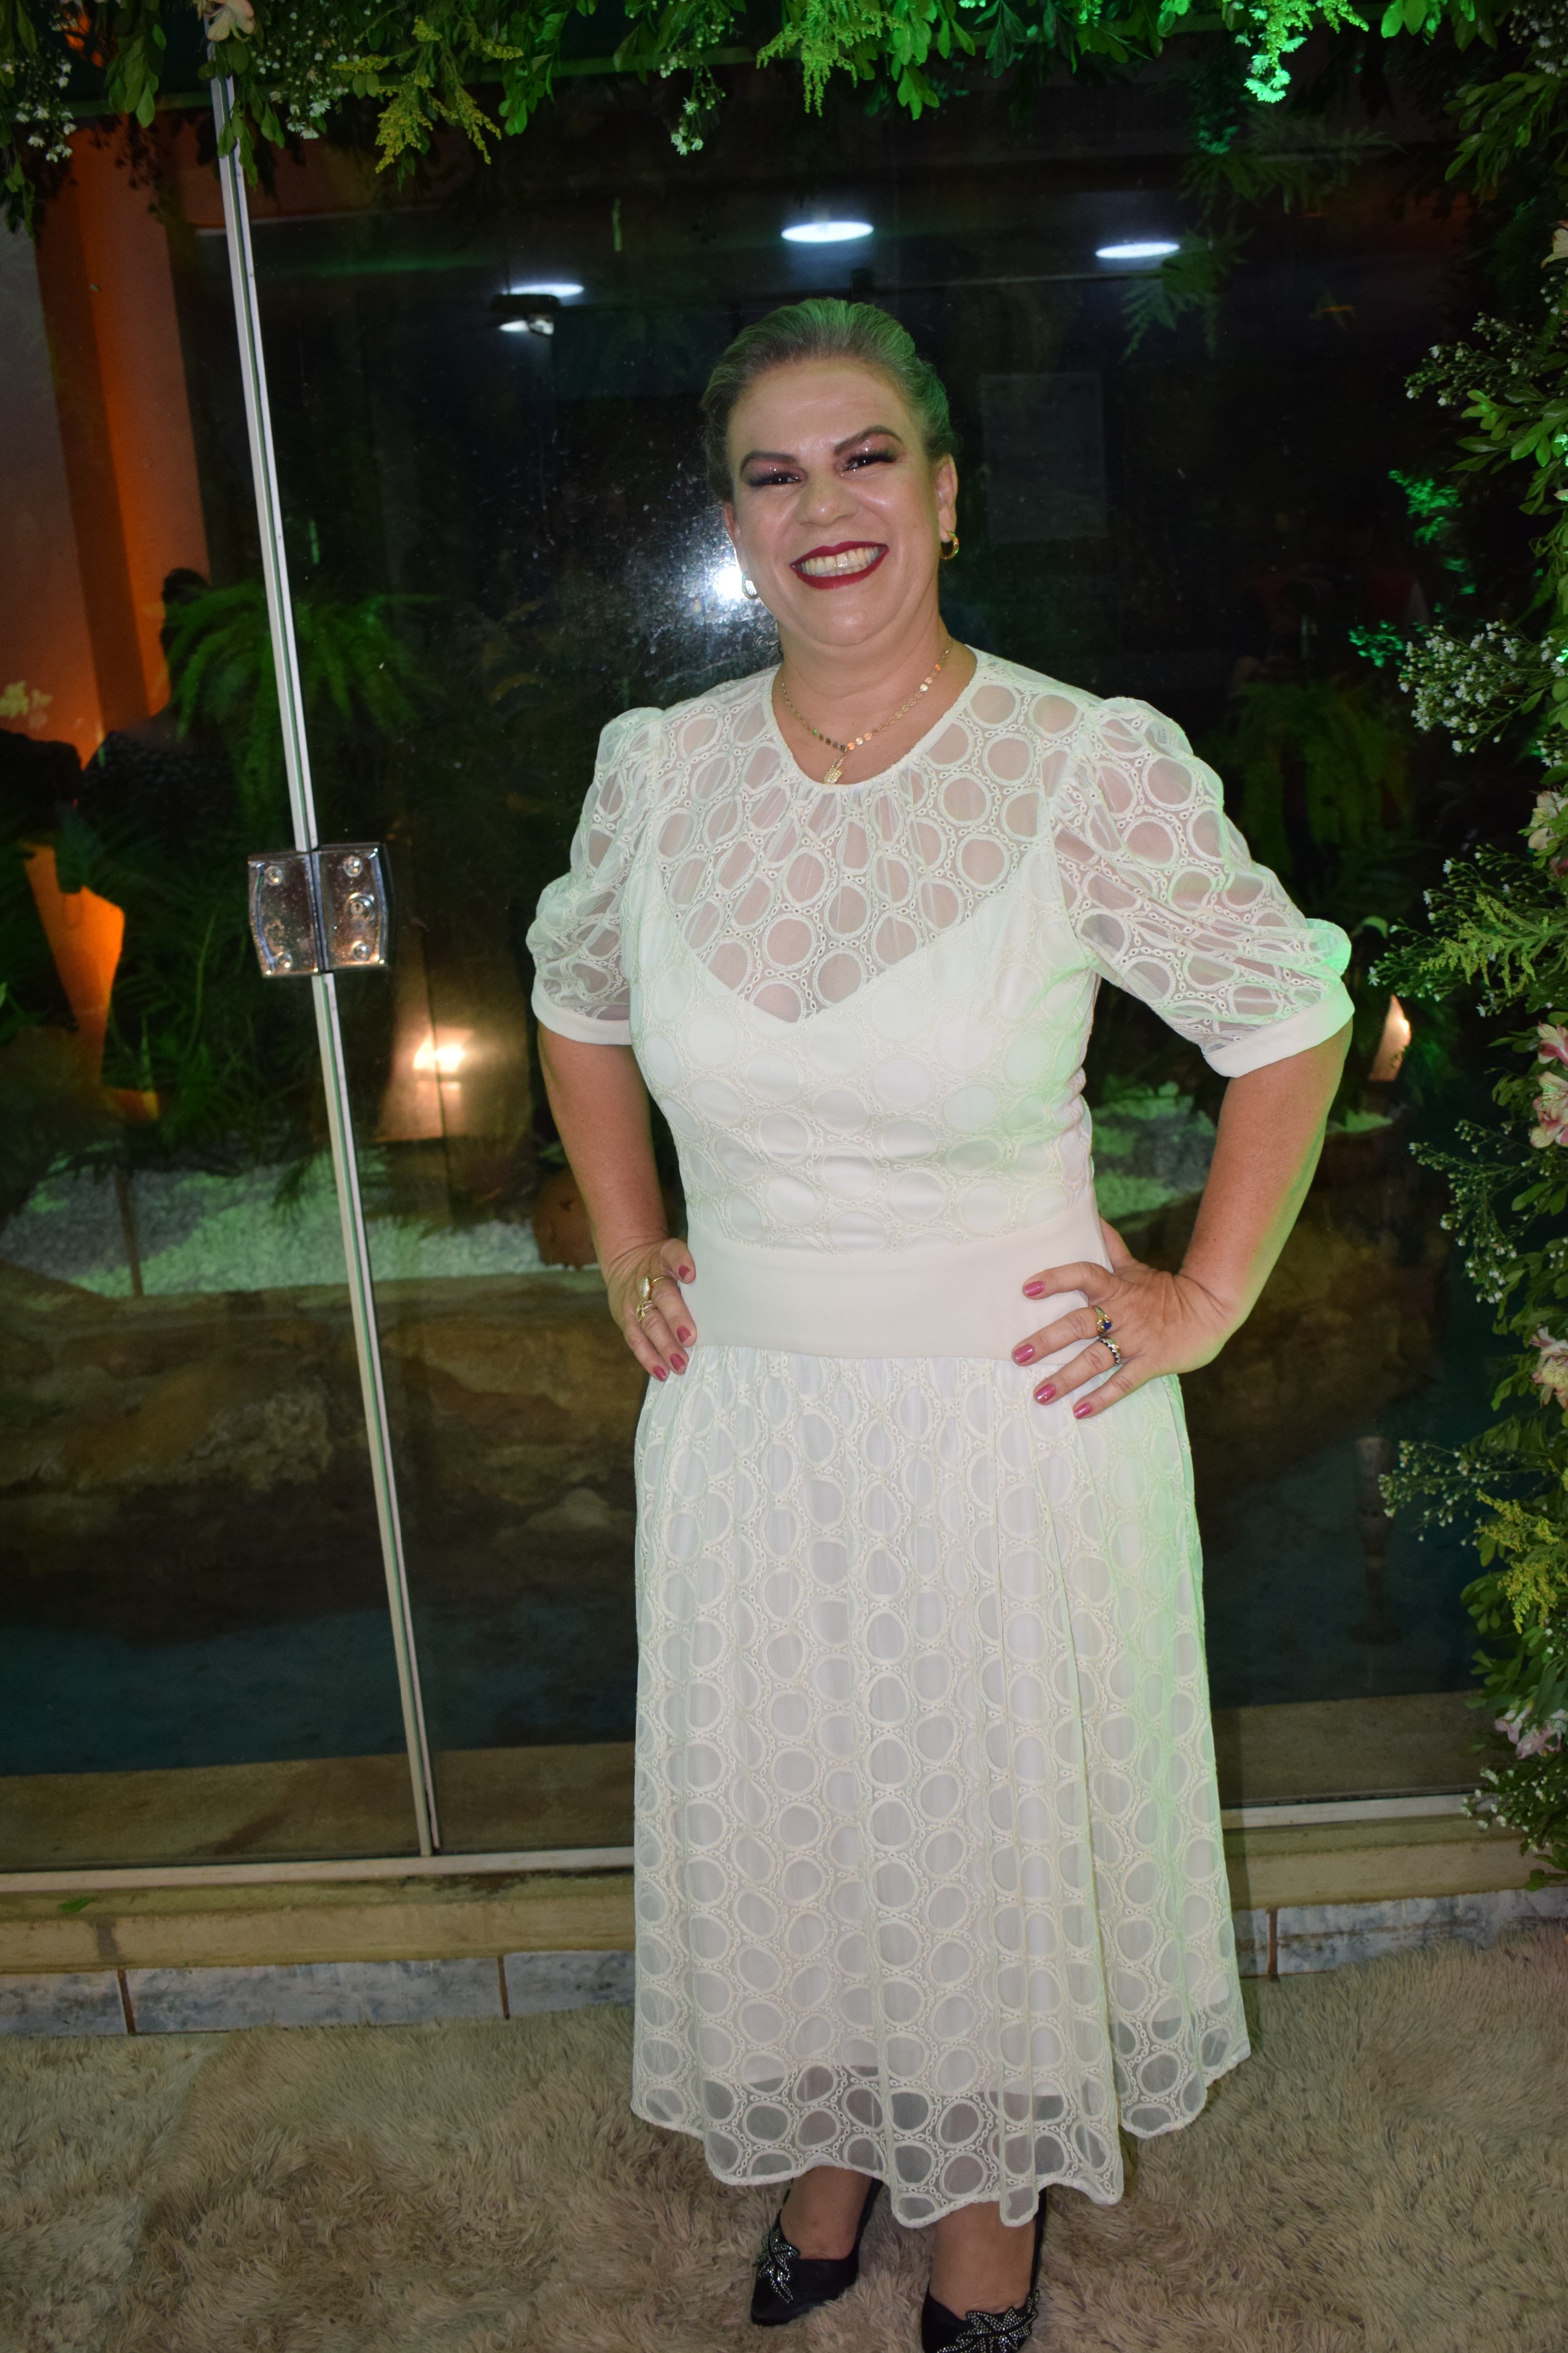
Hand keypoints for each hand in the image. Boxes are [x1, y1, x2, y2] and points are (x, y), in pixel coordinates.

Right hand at [603, 1237, 697, 1381]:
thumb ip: (699, 1269)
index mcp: (665, 1257)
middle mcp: (649, 1278)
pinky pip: (636, 1340)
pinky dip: (648, 1357)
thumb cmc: (666, 1265)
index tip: (690, 1274)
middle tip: (689, 1338)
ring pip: (649, 1322)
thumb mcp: (676, 1256)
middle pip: (662, 1297)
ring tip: (680, 1364)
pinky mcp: (626, 1319)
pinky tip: (662, 1372)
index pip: (672, 1254)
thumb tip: (737, 1292)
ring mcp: (635, 1299)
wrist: (626, 1262)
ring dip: (664, 1345)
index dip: (680, 1262)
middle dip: (675, 1317)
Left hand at [1011, 1218, 1235, 1419]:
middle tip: (1018, 1354)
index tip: (1027, 1288)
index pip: (1082, 1276)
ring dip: (1066, 1378)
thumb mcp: (1133, 1266)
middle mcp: (1121, 1313)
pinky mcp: (1151, 1363)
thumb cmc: (1163, 1289)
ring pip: (1095, 1359)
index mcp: (1115, 1287)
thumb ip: (1109, 1244)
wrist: (1209, 1309)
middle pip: (1079, 1325)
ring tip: (1040, 1394)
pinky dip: (1102, 1398)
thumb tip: (1090, 1213)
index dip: (1056, 1280)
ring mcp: (1135, 1340)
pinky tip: (1079, 1412)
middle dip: (1047, 1341)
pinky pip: (1123, 1382)